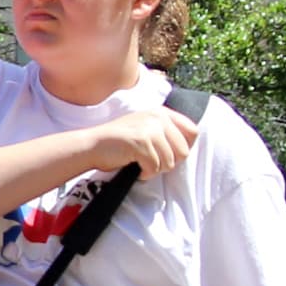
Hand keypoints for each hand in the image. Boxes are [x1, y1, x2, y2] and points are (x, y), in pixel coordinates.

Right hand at [74, 106, 199, 178]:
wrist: (92, 145)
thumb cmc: (119, 142)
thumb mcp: (145, 128)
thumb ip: (165, 132)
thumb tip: (187, 148)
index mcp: (162, 112)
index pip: (192, 131)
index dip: (184, 148)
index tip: (170, 155)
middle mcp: (158, 117)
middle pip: (183, 151)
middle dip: (168, 163)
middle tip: (151, 161)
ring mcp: (150, 129)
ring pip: (170, 162)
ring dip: (155, 169)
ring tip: (140, 163)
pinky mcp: (142, 143)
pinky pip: (154, 168)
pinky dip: (144, 173)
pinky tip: (134, 166)